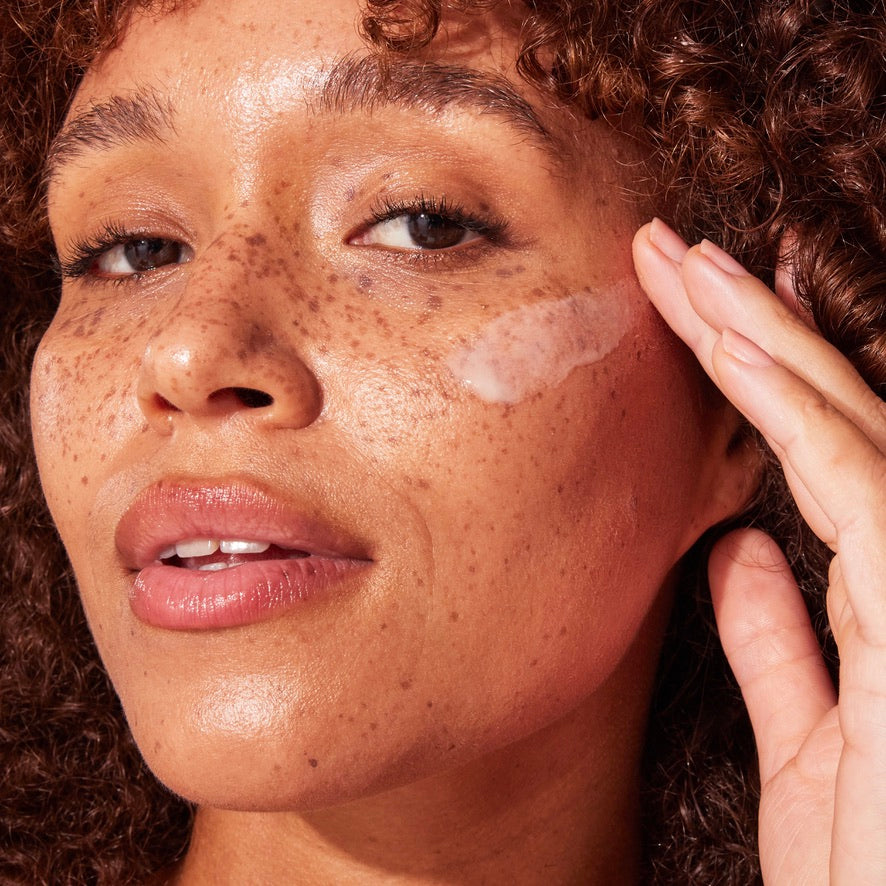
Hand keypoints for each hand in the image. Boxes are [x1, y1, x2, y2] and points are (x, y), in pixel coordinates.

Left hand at [632, 219, 885, 884]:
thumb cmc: (871, 871)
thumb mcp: (813, 742)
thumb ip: (781, 644)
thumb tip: (733, 553)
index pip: (815, 454)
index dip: (752, 374)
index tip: (691, 311)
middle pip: (826, 417)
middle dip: (745, 324)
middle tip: (672, 252)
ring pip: (844, 427)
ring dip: (761, 335)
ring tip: (689, 264)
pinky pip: (858, 490)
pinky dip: (797, 414)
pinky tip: (734, 346)